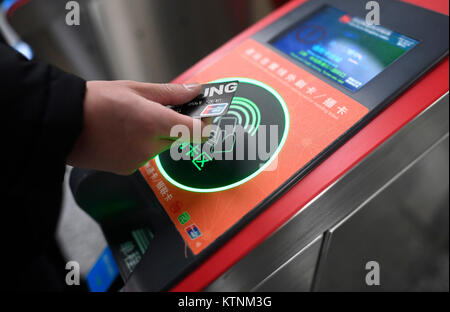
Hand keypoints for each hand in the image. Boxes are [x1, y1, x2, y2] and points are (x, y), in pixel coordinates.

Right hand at [67, 80, 208, 174]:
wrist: (63, 123)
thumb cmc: (96, 101)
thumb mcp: (135, 89)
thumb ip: (170, 93)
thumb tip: (196, 90)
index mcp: (154, 122)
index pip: (196, 131)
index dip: (205, 125)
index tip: (205, 117)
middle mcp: (150, 145)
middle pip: (178, 138)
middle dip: (175, 126)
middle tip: (159, 112)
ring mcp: (139, 160)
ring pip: (161, 147)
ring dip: (155, 136)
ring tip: (132, 121)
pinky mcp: (128, 169)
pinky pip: (145, 157)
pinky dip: (141, 147)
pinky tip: (122, 135)